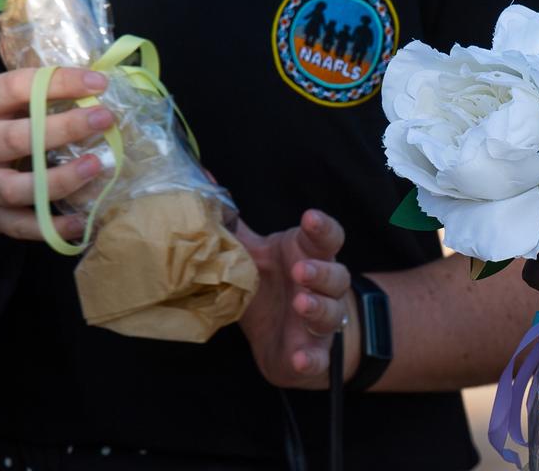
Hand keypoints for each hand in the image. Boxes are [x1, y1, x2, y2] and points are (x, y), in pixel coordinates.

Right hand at [0, 67, 112, 238]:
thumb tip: (99, 88)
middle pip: (15, 138)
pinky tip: (82, 221)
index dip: (58, 83)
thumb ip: (38, 97)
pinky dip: (52, 226)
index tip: (99, 83)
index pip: (15, 87)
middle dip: (63, 128)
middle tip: (104, 119)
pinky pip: (22, 225)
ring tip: (96, 166)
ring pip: (15, 188)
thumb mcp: (0, 104)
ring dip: (59, 179)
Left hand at [238, 209, 357, 388]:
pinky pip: (319, 357)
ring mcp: (321, 322)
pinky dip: (312, 358)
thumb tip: (202, 180)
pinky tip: (300, 358)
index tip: (309, 218)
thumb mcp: (251, 254)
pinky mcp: (313, 354)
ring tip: (300, 303)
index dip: (322, 227)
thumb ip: (232, 224)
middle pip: (336, 274)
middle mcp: (323, 287)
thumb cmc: (269, 286)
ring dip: (319, 307)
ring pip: (331, 312)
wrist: (285, 337)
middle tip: (299, 269)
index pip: (326, 238)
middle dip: (321, 271)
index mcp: (309, 256)